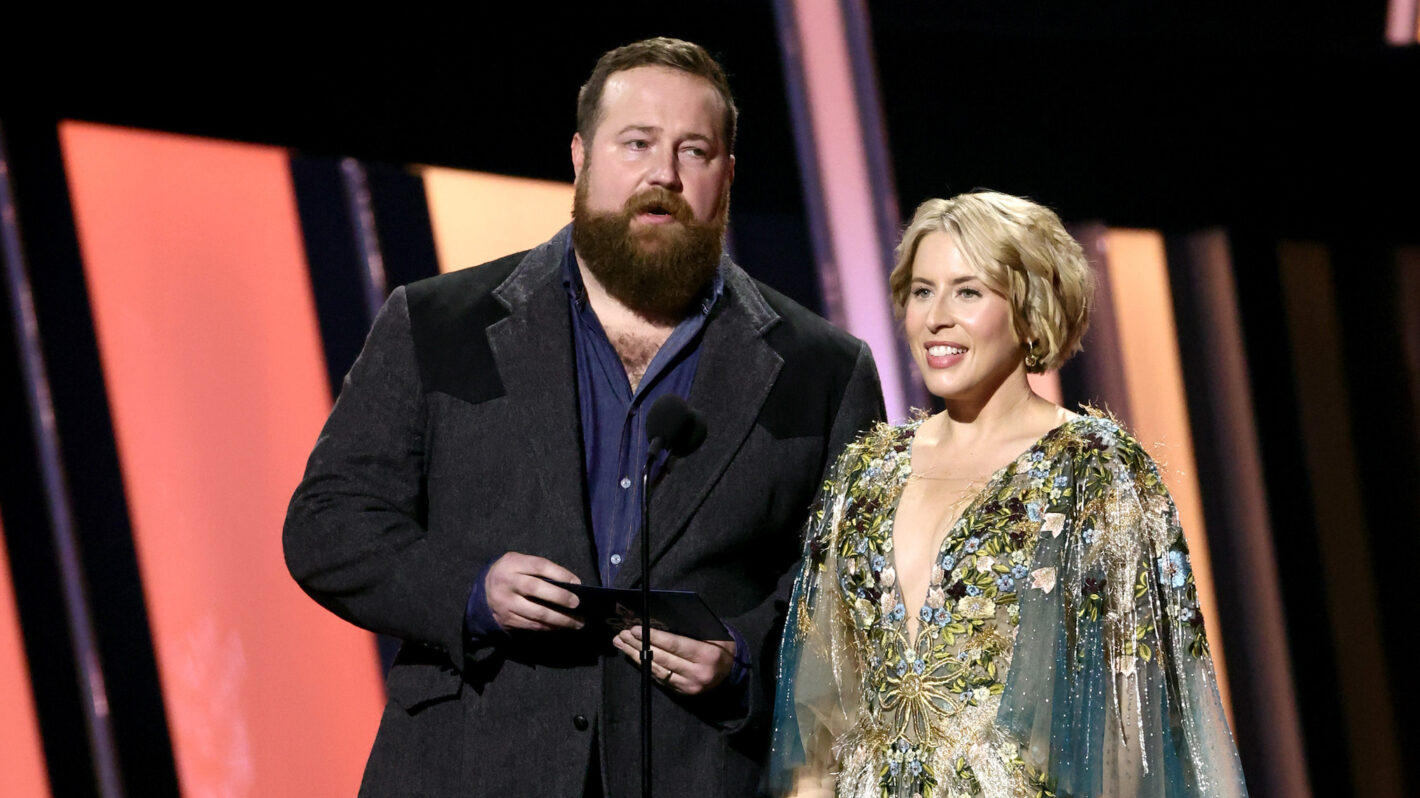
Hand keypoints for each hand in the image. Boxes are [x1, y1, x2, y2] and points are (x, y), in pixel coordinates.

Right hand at [484, 552, 583, 631]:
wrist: (484, 590)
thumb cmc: (511, 573)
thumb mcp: (519, 562)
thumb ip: (539, 570)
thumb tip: (570, 585)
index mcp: (512, 564)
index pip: (539, 566)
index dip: (560, 573)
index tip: (577, 583)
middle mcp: (507, 583)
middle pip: (536, 589)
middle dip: (560, 597)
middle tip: (578, 604)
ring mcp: (505, 603)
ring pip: (536, 613)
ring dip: (560, 619)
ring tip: (577, 622)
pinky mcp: (507, 619)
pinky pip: (532, 625)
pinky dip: (549, 627)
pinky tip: (561, 626)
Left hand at [611, 626, 735, 695]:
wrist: (734, 671)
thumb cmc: (721, 645)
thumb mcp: (712, 633)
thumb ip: (691, 628)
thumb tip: (660, 621)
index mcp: (708, 655)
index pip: (676, 645)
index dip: (654, 637)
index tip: (634, 629)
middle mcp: (698, 673)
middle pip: (662, 658)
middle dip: (639, 645)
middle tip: (622, 635)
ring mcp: (690, 686)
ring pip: (657, 670)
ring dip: (636, 657)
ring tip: (622, 644)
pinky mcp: (684, 693)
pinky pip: (660, 679)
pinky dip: (646, 667)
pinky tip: (634, 656)